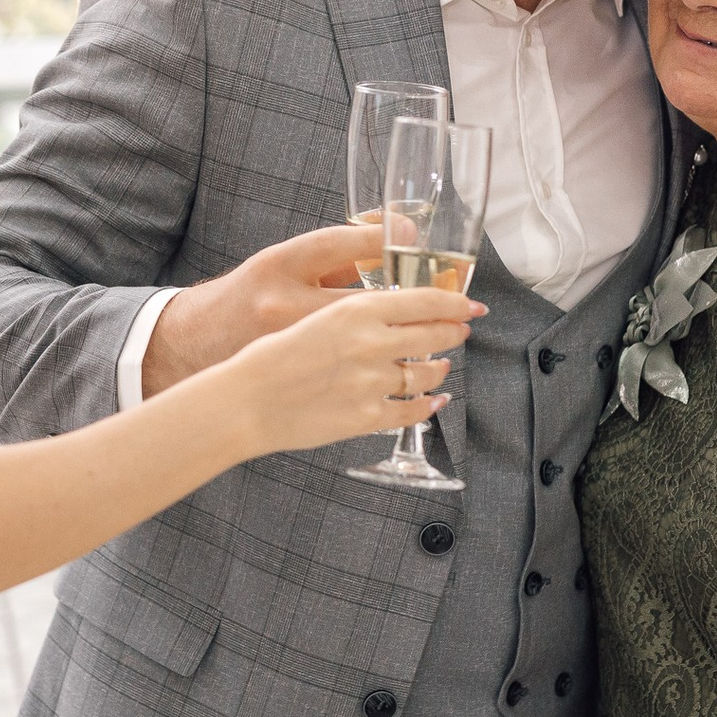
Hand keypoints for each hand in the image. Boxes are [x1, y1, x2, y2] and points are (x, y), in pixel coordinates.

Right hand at [218, 285, 473, 455]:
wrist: (247, 401)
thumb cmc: (269, 354)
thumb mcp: (311, 309)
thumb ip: (357, 308)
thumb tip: (396, 305)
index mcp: (356, 310)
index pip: (425, 300)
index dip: (455, 302)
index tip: (469, 304)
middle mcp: (371, 344)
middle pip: (434, 334)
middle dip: (454, 331)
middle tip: (461, 329)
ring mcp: (373, 383)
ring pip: (428, 374)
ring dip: (441, 368)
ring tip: (442, 365)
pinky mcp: (368, 416)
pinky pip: (413, 410)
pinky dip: (429, 405)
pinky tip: (434, 401)